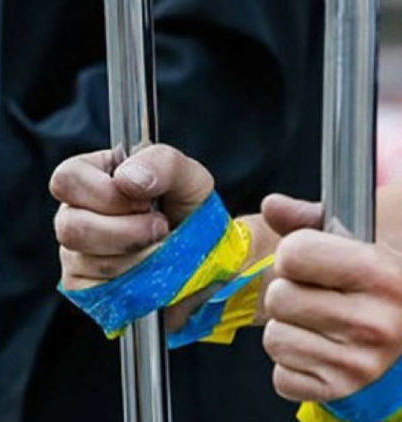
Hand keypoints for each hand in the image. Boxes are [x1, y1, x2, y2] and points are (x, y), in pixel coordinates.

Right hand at [50, 144, 213, 292]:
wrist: (204, 260)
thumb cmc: (188, 213)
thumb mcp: (188, 178)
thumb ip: (162, 163)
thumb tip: (127, 178)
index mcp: (91, 178)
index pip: (66, 179)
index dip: (103, 192)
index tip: (142, 201)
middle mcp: (74, 216)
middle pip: (71, 227)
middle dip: (125, 231)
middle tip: (159, 228)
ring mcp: (75, 255)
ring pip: (90, 262)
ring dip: (138, 258)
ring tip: (160, 250)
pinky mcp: (84, 290)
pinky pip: (100, 292)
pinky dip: (135, 285)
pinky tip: (149, 274)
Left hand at [262, 194, 401, 401]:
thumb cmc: (382, 264)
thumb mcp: (359, 228)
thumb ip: (308, 217)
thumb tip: (271, 205)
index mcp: (380, 274)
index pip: (292, 255)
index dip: (295, 252)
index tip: (314, 257)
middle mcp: (375, 323)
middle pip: (277, 299)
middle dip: (288, 291)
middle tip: (317, 293)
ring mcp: (362, 363)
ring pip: (274, 339)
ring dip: (287, 329)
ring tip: (319, 320)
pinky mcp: (344, 389)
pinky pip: (282, 378)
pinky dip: (293, 365)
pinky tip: (319, 348)